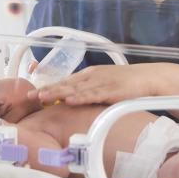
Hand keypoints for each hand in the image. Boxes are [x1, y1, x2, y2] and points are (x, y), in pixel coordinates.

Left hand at [29, 63, 164, 105]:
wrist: (148, 78)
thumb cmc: (127, 83)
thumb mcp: (104, 84)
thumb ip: (90, 92)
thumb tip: (74, 102)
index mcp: (89, 75)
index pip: (65, 81)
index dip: (49, 87)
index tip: (32, 93)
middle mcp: (92, 77)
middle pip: (66, 84)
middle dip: (47, 90)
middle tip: (30, 96)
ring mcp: (101, 82)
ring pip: (76, 88)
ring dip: (58, 92)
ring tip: (43, 97)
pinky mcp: (111, 90)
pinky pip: (93, 94)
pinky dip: (80, 97)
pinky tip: (69, 100)